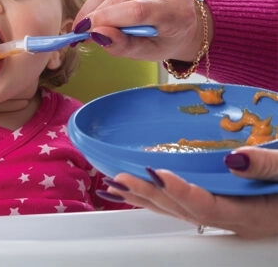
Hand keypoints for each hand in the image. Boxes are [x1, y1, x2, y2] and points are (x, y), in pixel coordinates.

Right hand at [74, 0, 208, 61]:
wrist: (181, 17)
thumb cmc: (163, 38)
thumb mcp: (145, 52)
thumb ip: (122, 45)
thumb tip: (97, 33)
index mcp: (179, 13)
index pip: (138, 10)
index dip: (107, 18)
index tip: (85, 30)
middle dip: (95, 11)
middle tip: (80, 28)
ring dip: (94, 1)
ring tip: (86, 17)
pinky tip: (97, 2)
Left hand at [100, 146, 277, 238]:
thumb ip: (267, 166)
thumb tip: (233, 158)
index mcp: (250, 214)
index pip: (207, 206)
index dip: (180, 191)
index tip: (156, 173)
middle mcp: (232, 219)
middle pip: (182, 210)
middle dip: (148, 195)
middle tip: (118, 179)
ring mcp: (225, 215)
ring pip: (178, 211)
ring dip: (145, 198)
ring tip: (114, 187)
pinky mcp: (223, 206)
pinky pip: (183, 205)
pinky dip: (158, 196)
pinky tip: (140, 188)